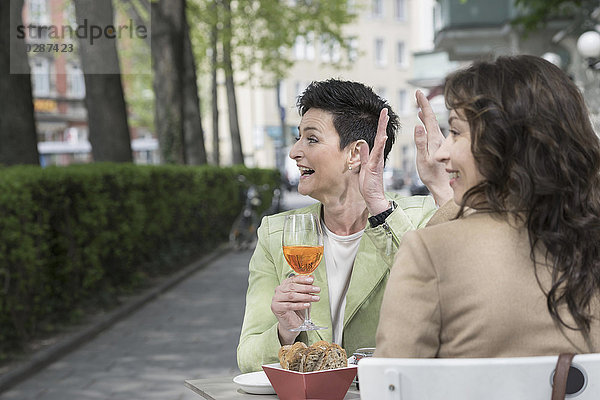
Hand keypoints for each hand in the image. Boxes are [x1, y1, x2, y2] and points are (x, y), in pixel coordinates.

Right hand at [271, 274, 319, 344]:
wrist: (293, 323)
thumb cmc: (298, 309)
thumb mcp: (304, 296)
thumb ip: (306, 286)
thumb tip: (312, 277)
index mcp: (284, 285)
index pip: (293, 279)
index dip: (303, 279)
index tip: (312, 280)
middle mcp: (279, 290)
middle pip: (292, 287)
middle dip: (306, 288)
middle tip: (317, 289)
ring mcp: (276, 299)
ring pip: (291, 296)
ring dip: (305, 296)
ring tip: (315, 298)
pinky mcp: (276, 307)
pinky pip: (289, 306)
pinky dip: (299, 305)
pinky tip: (307, 304)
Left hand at [358, 108, 390, 215]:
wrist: (373, 198)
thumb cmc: (369, 185)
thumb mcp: (363, 167)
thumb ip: (363, 156)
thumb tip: (362, 144)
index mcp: (375, 156)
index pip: (378, 138)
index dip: (379, 127)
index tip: (382, 115)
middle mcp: (378, 157)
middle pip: (381, 137)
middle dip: (382, 123)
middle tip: (385, 111)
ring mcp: (377, 162)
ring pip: (380, 143)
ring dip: (382, 130)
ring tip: (384, 118)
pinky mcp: (374, 167)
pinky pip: (377, 155)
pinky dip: (380, 146)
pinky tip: (383, 137)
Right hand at [414, 90, 452, 205]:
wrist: (442, 185)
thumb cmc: (432, 174)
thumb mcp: (423, 158)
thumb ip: (420, 142)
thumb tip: (418, 125)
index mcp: (434, 138)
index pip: (428, 117)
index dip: (423, 104)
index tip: (418, 93)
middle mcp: (439, 137)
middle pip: (431, 117)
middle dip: (423, 104)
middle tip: (417, 94)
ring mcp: (440, 141)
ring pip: (432, 123)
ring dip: (425, 113)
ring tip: (419, 106)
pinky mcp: (439, 146)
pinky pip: (432, 129)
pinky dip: (427, 122)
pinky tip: (423, 122)